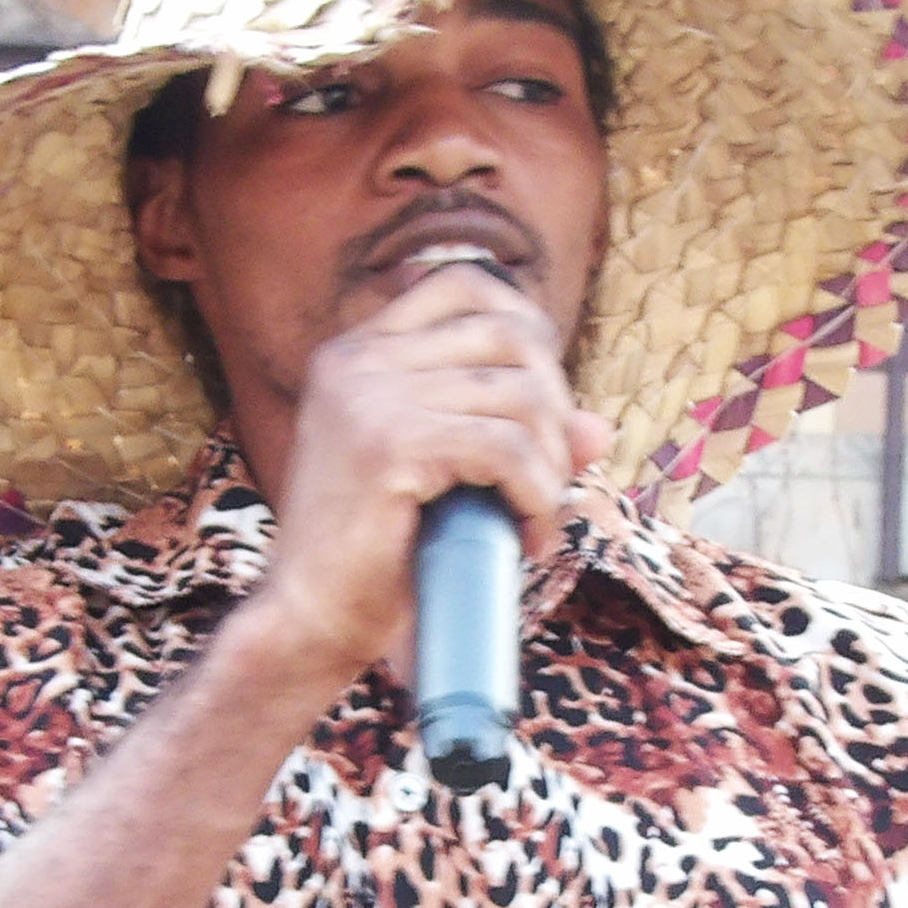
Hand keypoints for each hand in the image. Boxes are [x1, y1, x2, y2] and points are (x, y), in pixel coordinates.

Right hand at [234, 262, 607, 700]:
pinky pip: (508, 450)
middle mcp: (357, 361)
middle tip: (548, 477)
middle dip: (554, 406)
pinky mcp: (388, 445)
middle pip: (509, 333)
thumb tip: (600, 428)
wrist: (307, 623)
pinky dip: (538, 497)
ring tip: (534, 518)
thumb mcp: (446, 480)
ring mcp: (368, 396)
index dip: (526, 328)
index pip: (463, 284)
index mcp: (356, 353)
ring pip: (520, 396)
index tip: (543, 402)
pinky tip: (527, 538)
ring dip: (551, 465)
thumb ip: (514, 438)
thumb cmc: (373, 558)